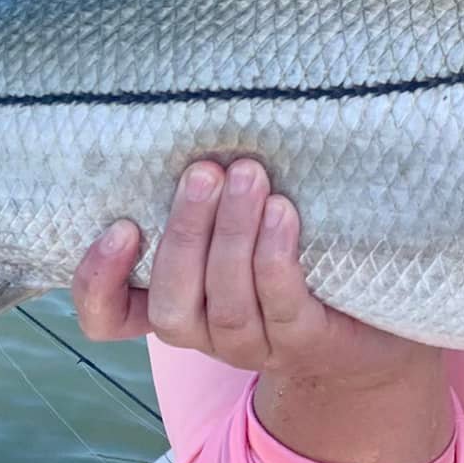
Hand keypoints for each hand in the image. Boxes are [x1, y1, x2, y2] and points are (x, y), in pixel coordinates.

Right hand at [74, 157, 435, 378]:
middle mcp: (204, 331)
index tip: (120, 226)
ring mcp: (253, 345)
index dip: (98, 282)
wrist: (366, 326)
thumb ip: (205, 197)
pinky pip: (282, 305)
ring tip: (249, 175)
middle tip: (203, 172)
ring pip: (228, 302)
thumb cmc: (285, 257)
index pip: (108, 316)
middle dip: (185, 232)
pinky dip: (276, 256)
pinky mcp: (305, 342)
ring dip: (234, 233)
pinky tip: (284, 213)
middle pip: (172, 301)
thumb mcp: (231, 227)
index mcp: (173, 302)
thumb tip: (195, 117)